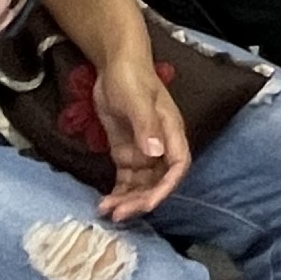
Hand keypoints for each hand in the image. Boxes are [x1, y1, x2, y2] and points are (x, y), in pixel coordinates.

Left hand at [90, 48, 193, 220]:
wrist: (115, 66)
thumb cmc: (132, 78)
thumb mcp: (137, 100)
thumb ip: (147, 126)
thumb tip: (156, 153)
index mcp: (171, 133)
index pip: (177, 166)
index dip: (166, 188)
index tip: (147, 203)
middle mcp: (160, 146)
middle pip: (157, 181)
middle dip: (140, 200)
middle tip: (118, 213)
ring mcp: (143, 151)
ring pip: (141, 184)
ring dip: (127, 200)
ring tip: (105, 210)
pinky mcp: (127, 152)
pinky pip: (126, 179)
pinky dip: (118, 192)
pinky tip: (104, 202)